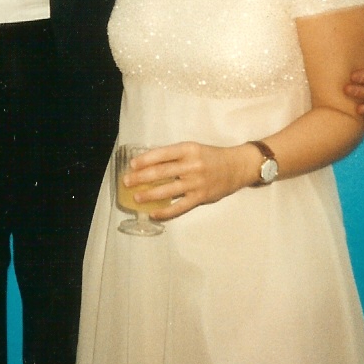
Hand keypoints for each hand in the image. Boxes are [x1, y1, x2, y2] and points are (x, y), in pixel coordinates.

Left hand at [123, 142, 247, 220]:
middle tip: (127, 181)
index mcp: (188, 149)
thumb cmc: (211, 157)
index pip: (162, 154)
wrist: (237, 167)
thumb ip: (175, 156)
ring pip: (167, 190)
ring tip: (136, 197)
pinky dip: (165, 212)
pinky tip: (153, 214)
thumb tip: (149, 164)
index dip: (145, 159)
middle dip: (141, 177)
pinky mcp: (200, 198)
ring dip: (149, 195)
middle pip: (161, 172)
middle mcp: (191, 165)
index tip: (132, 165)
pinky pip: (179, 207)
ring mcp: (196, 183)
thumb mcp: (193, 149)